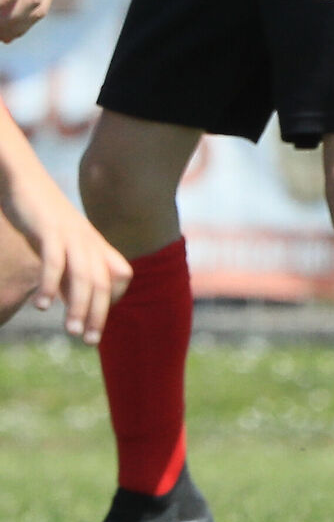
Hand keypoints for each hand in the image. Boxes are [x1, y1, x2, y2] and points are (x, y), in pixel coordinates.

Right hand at [25, 189, 129, 345]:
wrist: (25, 180)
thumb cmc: (41, 217)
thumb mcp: (61, 246)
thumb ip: (68, 271)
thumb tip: (71, 301)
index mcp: (96, 244)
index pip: (121, 276)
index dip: (114, 300)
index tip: (99, 324)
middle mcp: (90, 241)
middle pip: (103, 282)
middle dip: (99, 314)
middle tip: (89, 341)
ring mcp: (71, 235)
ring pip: (84, 276)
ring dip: (80, 306)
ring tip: (73, 331)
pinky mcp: (50, 230)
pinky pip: (55, 261)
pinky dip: (51, 285)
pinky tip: (44, 306)